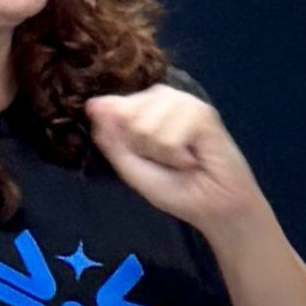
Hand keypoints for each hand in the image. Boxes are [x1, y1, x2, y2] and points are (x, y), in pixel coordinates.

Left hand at [87, 85, 266, 232]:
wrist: (213, 207)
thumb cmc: (175, 189)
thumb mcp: (131, 168)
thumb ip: (111, 139)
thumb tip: (92, 106)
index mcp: (145, 107)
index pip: (112, 106)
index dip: (124, 139)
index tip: (146, 156)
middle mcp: (164, 99)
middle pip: (126, 115)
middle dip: (142, 147)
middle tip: (167, 160)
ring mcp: (185, 102)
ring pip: (146, 125)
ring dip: (160, 153)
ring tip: (181, 159)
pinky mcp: (203, 113)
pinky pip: (168, 135)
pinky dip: (176, 156)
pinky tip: (193, 159)